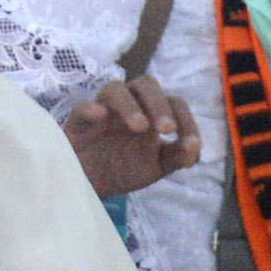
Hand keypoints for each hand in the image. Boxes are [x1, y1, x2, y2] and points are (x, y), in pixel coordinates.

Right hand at [64, 75, 198, 197]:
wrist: (89, 186)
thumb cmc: (123, 168)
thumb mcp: (155, 167)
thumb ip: (176, 157)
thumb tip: (194, 151)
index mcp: (151, 112)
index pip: (173, 103)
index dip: (187, 120)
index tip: (191, 144)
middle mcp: (128, 105)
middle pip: (146, 84)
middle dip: (159, 104)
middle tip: (166, 129)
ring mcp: (102, 110)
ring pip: (115, 89)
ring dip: (129, 105)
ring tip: (139, 127)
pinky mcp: (77, 123)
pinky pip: (81, 108)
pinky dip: (91, 109)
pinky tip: (100, 117)